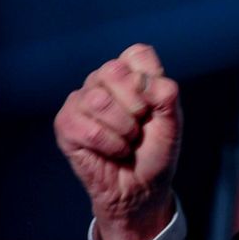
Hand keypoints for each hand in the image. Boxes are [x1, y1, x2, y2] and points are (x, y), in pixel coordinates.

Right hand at [54, 43, 182, 239]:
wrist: (143, 185)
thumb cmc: (156, 149)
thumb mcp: (173, 119)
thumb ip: (166, 94)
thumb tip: (141, 81)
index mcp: (130, 72)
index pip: (137, 54)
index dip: (150, 80)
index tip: (154, 105)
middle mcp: (102, 80)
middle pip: (114, 70)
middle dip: (135, 106)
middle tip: (139, 126)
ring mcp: (81, 100)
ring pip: (98, 99)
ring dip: (122, 129)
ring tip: (127, 140)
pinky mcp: (65, 124)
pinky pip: (85, 128)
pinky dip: (108, 144)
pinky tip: (114, 151)